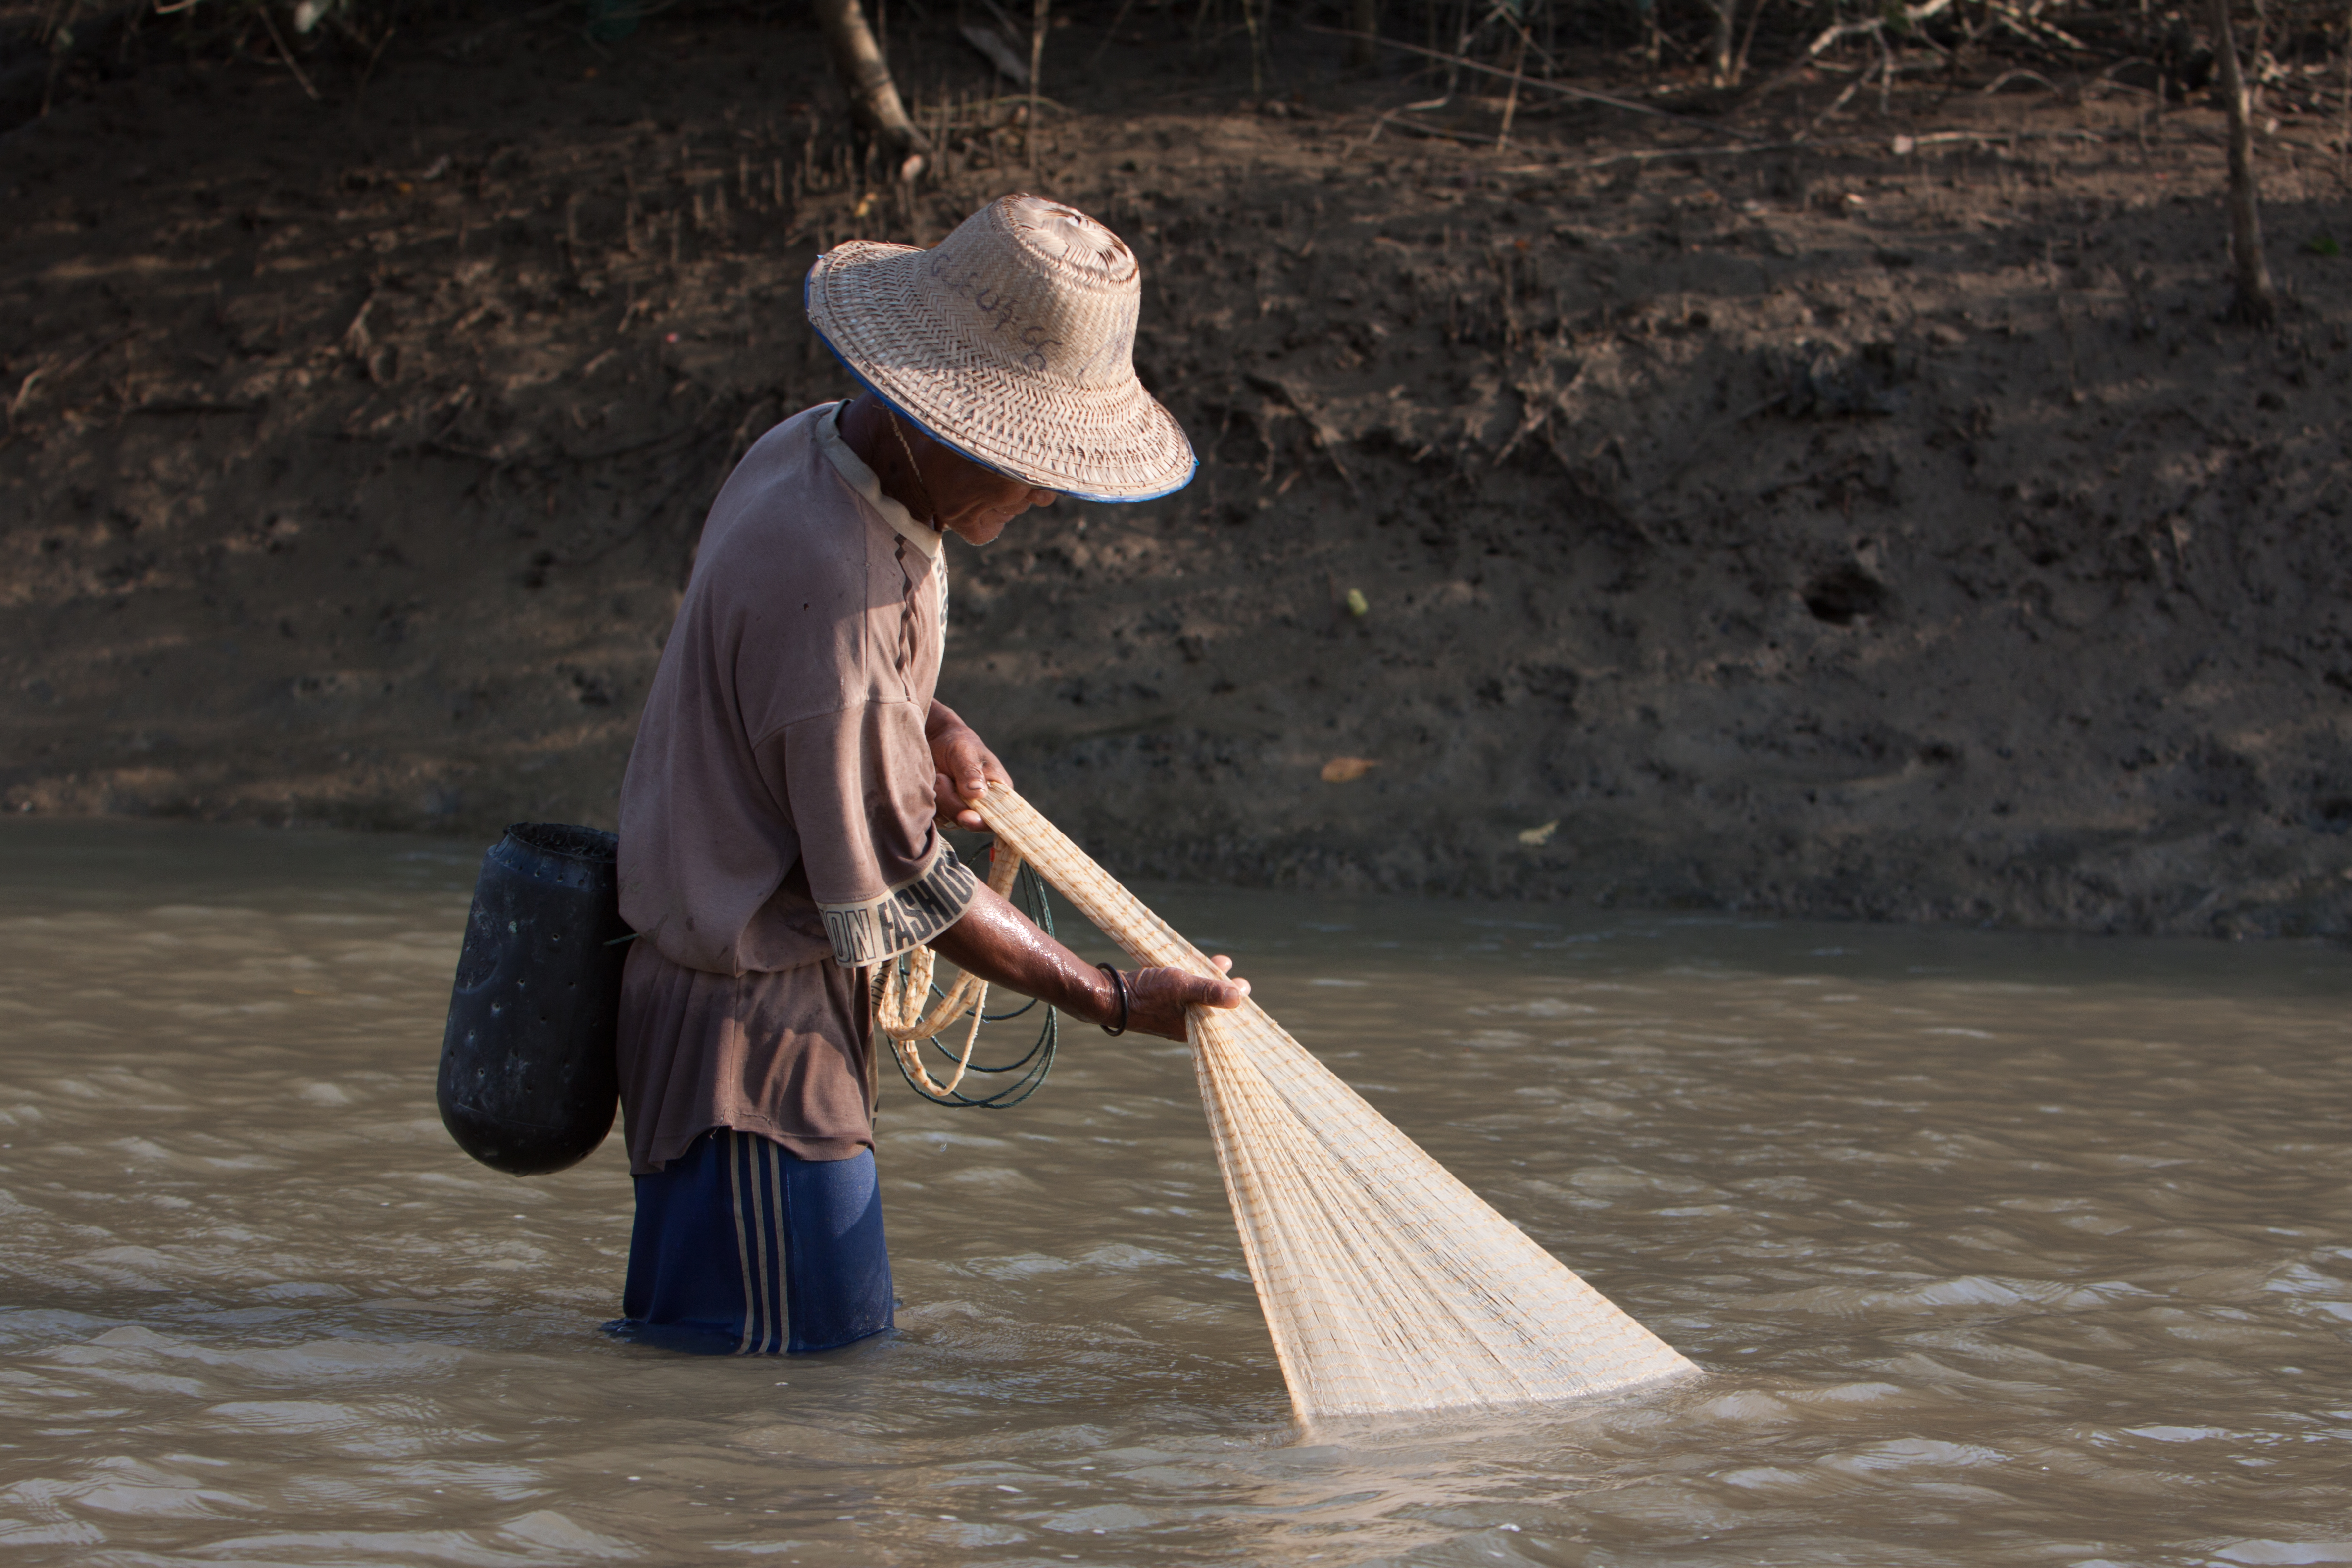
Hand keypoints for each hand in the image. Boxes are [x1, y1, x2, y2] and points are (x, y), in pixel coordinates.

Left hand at [926, 708, 1009, 830]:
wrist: (937, 741)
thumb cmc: (958, 743)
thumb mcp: (966, 752)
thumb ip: (971, 772)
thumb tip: (978, 793)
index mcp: (999, 793)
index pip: (996, 818)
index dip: (981, 823)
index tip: (965, 816)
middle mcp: (983, 807)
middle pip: (968, 821)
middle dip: (951, 801)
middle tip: (942, 777)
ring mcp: (963, 811)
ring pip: (948, 819)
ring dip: (938, 798)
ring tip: (939, 775)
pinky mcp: (945, 813)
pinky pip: (935, 818)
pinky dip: (928, 802)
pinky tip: (932, 784)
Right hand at [1118, 955, 1248, 1041]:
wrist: (1111, 995)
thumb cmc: (1147, 994)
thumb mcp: (1182, 988)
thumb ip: (1209, 991)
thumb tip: (1239, 997)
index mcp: (1193, 1028)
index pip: (1222, 1021)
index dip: (1236, 1006)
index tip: (1244, 989)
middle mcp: (1184, 1025)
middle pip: (1212, 1008)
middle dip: (1225, 990)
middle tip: (1238, 979)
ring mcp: (1172, 1014)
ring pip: (1197, 998)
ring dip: (1210, 980)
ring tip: (1222, 964)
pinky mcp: (1161, 1004)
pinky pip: (1183, 993)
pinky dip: (1193, 980)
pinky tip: (1196, 965)